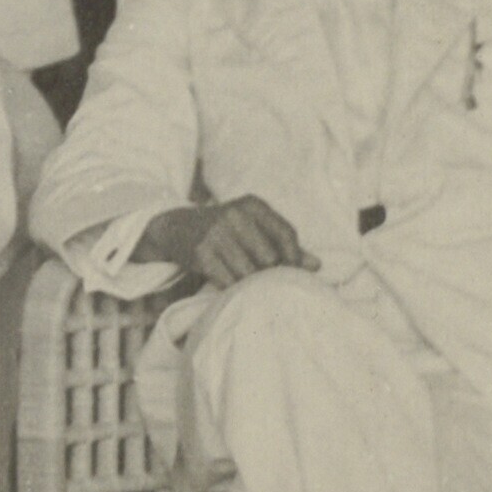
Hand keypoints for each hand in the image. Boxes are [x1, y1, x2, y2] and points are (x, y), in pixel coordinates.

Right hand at [136, 195, 310, 293]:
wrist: (174, 228)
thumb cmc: (224, 229)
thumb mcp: (253, 227)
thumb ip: (283, 244)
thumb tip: (317, 265)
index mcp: (252, 204)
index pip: (286, 233)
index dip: (294, 256)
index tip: (291, 270)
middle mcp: (234, 214)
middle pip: (269, 257)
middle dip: (267, 272)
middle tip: (260, 276)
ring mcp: (216, 233)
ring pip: (248, 272)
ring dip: (248, 282)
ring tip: (242, 280)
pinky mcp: (201, 252)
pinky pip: (227, 280)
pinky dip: (230, 286)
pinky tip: (226, 281)